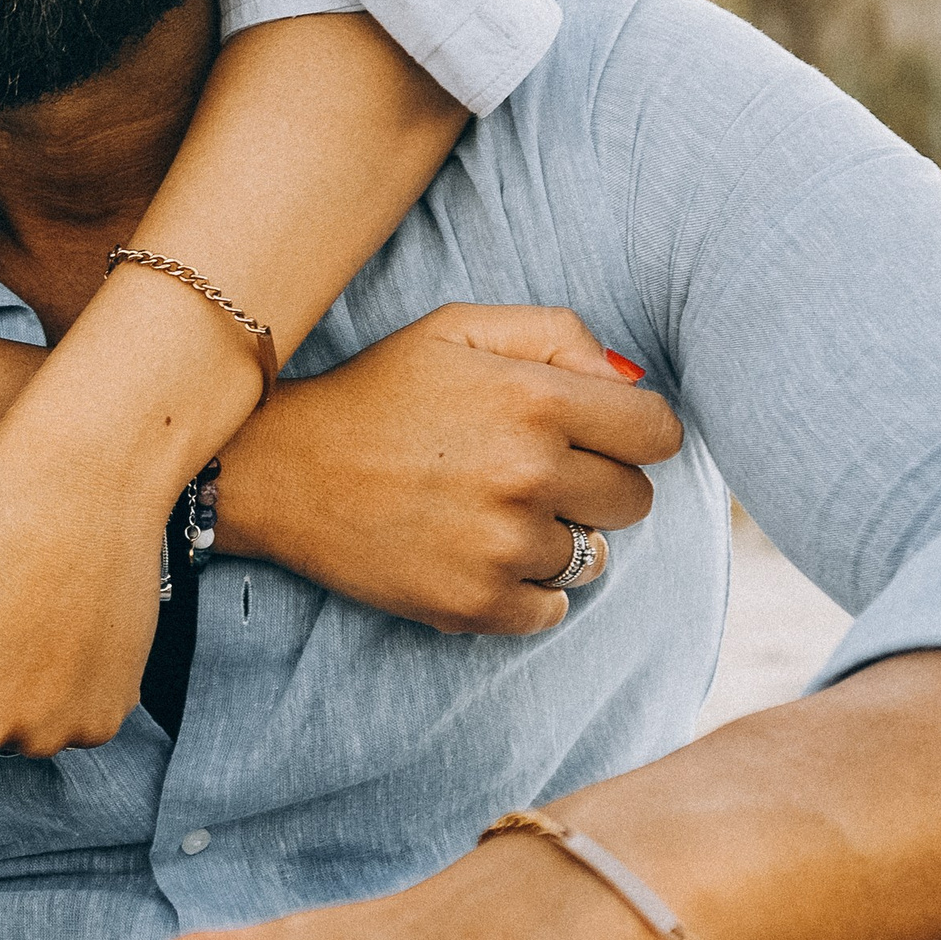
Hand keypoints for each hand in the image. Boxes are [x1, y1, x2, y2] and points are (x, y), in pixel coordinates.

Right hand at [219, 305, 682, 632]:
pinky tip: (475, 554)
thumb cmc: (377, 392)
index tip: (599, 435)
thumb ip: (556, 334)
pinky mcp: (475, 605)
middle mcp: (529, 475)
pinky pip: (551, 610)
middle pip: (635, 500)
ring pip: (592, 557)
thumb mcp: (458, 329)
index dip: (634, 431)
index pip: (658, 432)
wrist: (281, 470)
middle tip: (534, 473)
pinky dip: (524, 590)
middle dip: (597, 484)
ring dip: (553, 537)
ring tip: (487, 512)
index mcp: (536, 399)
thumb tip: (630, 380)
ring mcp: (502, 546)